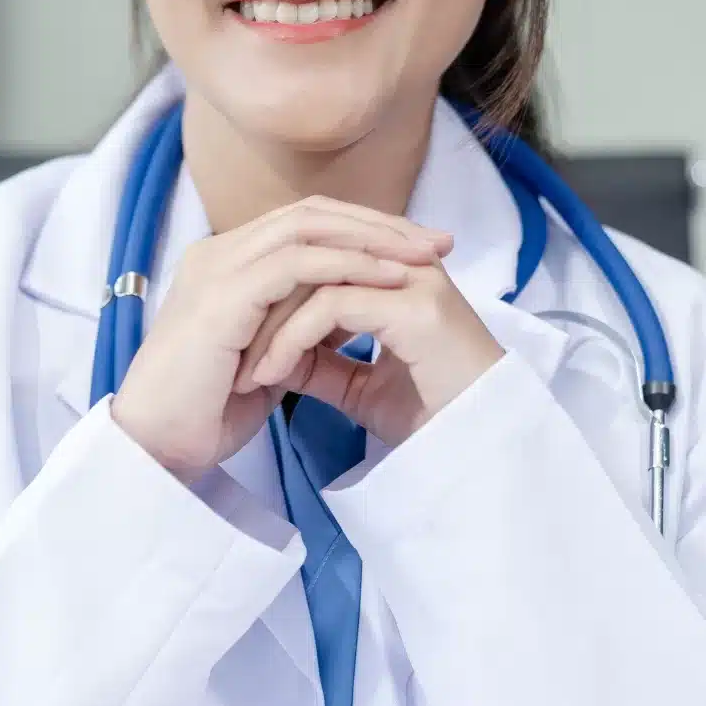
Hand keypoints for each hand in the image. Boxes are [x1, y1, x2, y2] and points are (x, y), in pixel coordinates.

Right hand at [110, 199, 452, 479]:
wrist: (155, 446)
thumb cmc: (203, 413)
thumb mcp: (266, 359)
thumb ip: (298, 330)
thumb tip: (344, 317)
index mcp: (226, 263)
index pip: (304, 224)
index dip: (364, 230)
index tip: (418, 249)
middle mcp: (219, 253)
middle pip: (312, 213)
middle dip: (380, 223)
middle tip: (437, 241)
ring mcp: (218, 268)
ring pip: (308, 227)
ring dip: (373, 238)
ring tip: (423, 256)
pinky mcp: (223, 294)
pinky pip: (298, 264)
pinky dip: (349, 265)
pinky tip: (388, 278)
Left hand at [237, 249, 505, 446]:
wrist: (480, 449)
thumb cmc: (432, 418)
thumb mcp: (360, 387)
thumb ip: (321, 362)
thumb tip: (276, 355)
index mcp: (396, 272)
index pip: (320, 256)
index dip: (274, 293)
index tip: (236, 337)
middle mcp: (406, 264)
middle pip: (312, 256)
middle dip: (263, 303)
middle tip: (226, 346)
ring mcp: (413, 280)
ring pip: (315, 277)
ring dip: (269, 324)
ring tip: (245, 368)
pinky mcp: (413, 307)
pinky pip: (331, 306)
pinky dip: (291, 339)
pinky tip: (270, 374)